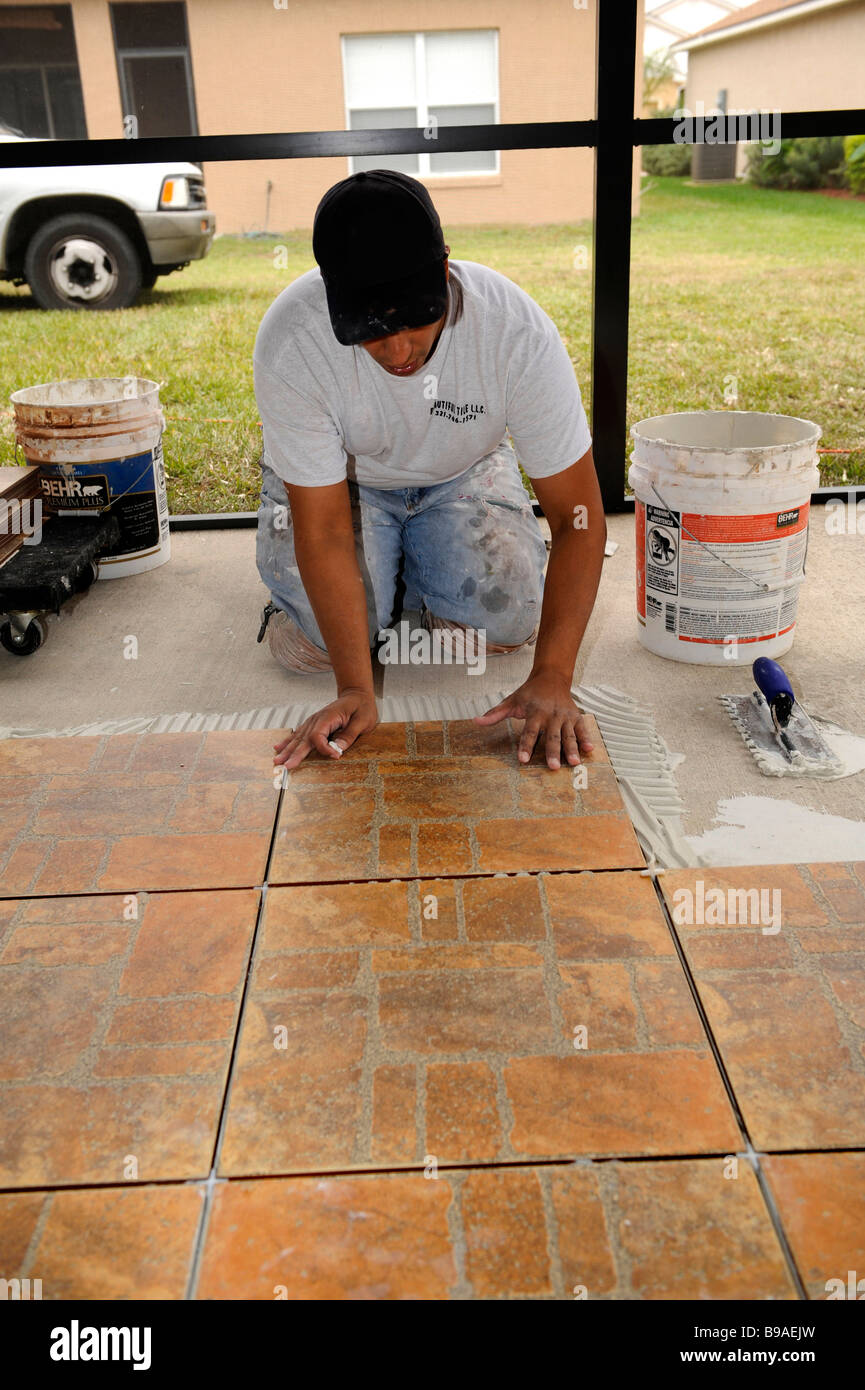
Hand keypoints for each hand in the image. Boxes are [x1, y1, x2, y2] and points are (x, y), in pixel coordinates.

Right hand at [272, 688, 377, 769]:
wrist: (356, 694)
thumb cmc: (361, 706)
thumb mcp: (363, 721)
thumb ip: (349, 735)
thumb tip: (338, 748)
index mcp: (328, 718)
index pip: (319, 736)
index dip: (325, 749)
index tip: (335, 756)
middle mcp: (317, 719)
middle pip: (303, 739)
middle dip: (293, 754)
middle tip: (285, 766)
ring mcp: (313, 721)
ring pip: (298, 737)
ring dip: (287, 750)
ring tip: (277, 760)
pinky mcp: (313, 724)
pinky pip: (299, 734)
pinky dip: (288, 741)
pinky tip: (279, 747)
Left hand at [474, 671, 594, 769]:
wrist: (551, 677)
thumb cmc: (529, 693)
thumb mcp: (511, 701)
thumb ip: (495, 713)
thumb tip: (476, 721)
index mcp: (535, 712)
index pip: (529, 732)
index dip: (526, 746)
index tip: (523, 759)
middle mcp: (552, 715)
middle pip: (551, 736)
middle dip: (552, 752)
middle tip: (552, 767)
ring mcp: (565, 716)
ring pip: (569, 735)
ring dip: (571, 749)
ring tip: (574, 763)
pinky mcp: (576, 716)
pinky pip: (582, 729)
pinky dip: (587, 739)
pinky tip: (589, 750)